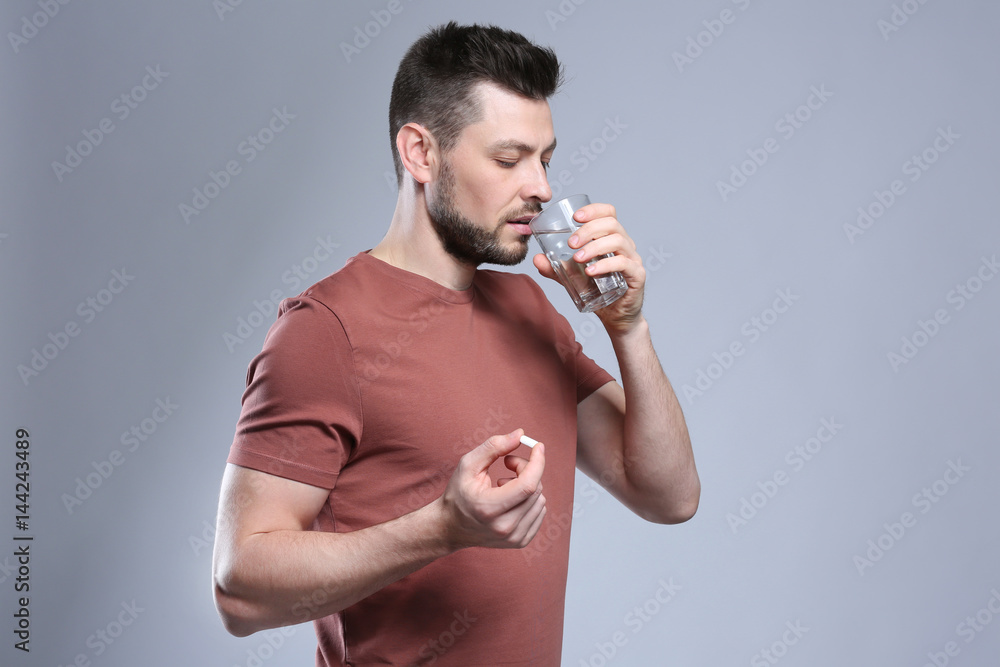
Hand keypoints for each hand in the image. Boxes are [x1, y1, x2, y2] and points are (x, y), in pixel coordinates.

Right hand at [439, 429, 546, 549]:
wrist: (450, 527)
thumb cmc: (458, 494)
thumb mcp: (468, 465)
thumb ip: (494, 447)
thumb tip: (520, 434)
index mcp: (488, 508)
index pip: (527, 485)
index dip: (537, 463)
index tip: (538, 446)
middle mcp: (503, 527)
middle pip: (535, 489)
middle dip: (525, 468)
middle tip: (508, 463)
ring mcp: (514, 538)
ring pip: (540, 499)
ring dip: (527, 485)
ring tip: (504, 485)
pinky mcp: (521, 541)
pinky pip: (540, 511)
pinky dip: (530, 499)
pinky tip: (511, 499)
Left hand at [532, 202, 645, 333]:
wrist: (615, 315)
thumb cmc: (598, 290)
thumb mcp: (572, 277)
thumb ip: (555, 268)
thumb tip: (536, 259)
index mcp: (611, 237)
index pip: (608, 213)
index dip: (594, 210)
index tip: (575, 217)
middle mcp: (625, 244)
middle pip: (611, 224)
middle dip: (588, 230)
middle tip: (570, 243)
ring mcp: (633, 259)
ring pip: (618, 241)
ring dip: (594, 247)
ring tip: (577, 258)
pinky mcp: (637, 275)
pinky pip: (624, 264)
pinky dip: (605, 265)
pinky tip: (591, 271)